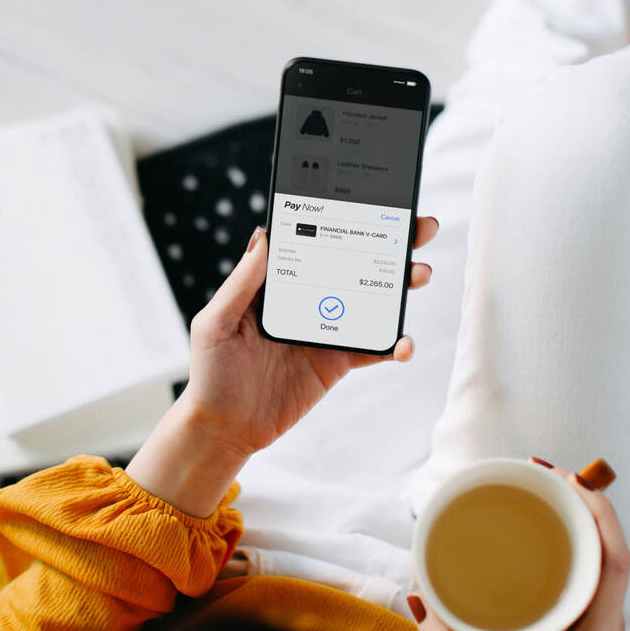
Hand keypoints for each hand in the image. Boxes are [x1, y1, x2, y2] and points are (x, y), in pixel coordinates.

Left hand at [126, 217, 437, 517]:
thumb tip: (263, 235)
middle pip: (352, 263)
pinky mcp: (337, 361)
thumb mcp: (215, 323)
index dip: (343, 220)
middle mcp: (306, 299)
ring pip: (372, 299)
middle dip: (389, 243)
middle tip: (418, 228)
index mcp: (276, 283)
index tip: (373, 202)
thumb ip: (240, 283)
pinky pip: (373, 347)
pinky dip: (395, 344)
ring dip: (400, 285)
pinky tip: (403, 342)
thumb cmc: (211, 373)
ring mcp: (326, 329)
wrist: (226, 428)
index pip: (314, 241)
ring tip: (418, 274)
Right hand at [408, 464, 629, 630]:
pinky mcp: (576, 626)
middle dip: (579, 501)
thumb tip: (420, 597)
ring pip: (597, 556)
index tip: (565, 479)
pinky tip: (537, 529)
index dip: (599, 511)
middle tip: (538, 473)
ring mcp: (593, 624)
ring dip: (572, 518)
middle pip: (609, 546)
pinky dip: (564, 541)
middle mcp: (603, 623)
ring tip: (537, 488)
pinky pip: (581, 571)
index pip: (616, 559)